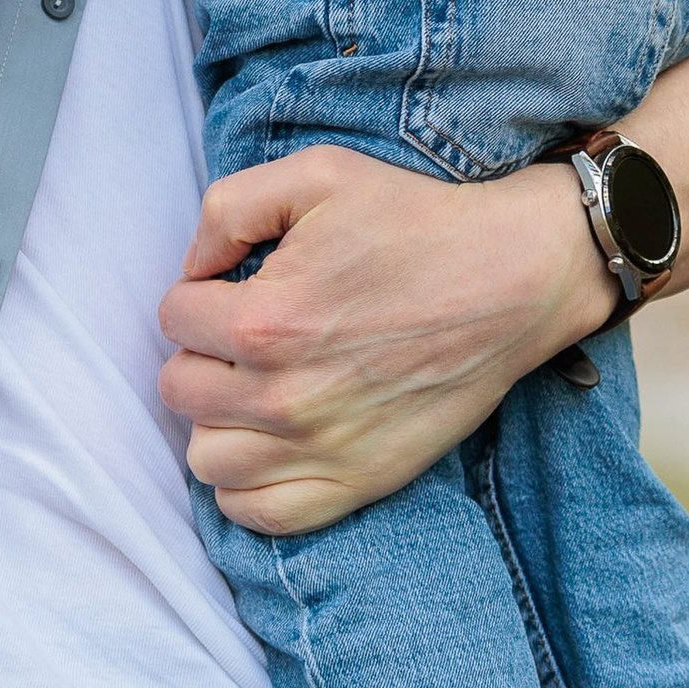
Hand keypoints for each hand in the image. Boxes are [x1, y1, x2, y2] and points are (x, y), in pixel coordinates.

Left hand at [154, 0, 688, 533]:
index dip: (204, 291)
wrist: (514, 280)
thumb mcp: (315, 175)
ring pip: (206, 460)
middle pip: (180, 390)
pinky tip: (277, 439)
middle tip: (253, 333)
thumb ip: (226, 208)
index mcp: (265, 320)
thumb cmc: (417, 221)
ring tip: (260, 386)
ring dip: (222, 420)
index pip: (174, 317)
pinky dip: (250, 482)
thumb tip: (194, 267)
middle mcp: (283, 397)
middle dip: (206, 353)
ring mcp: (320, 450)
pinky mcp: (355, 484)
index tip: (244, 283)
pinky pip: (255, 512)